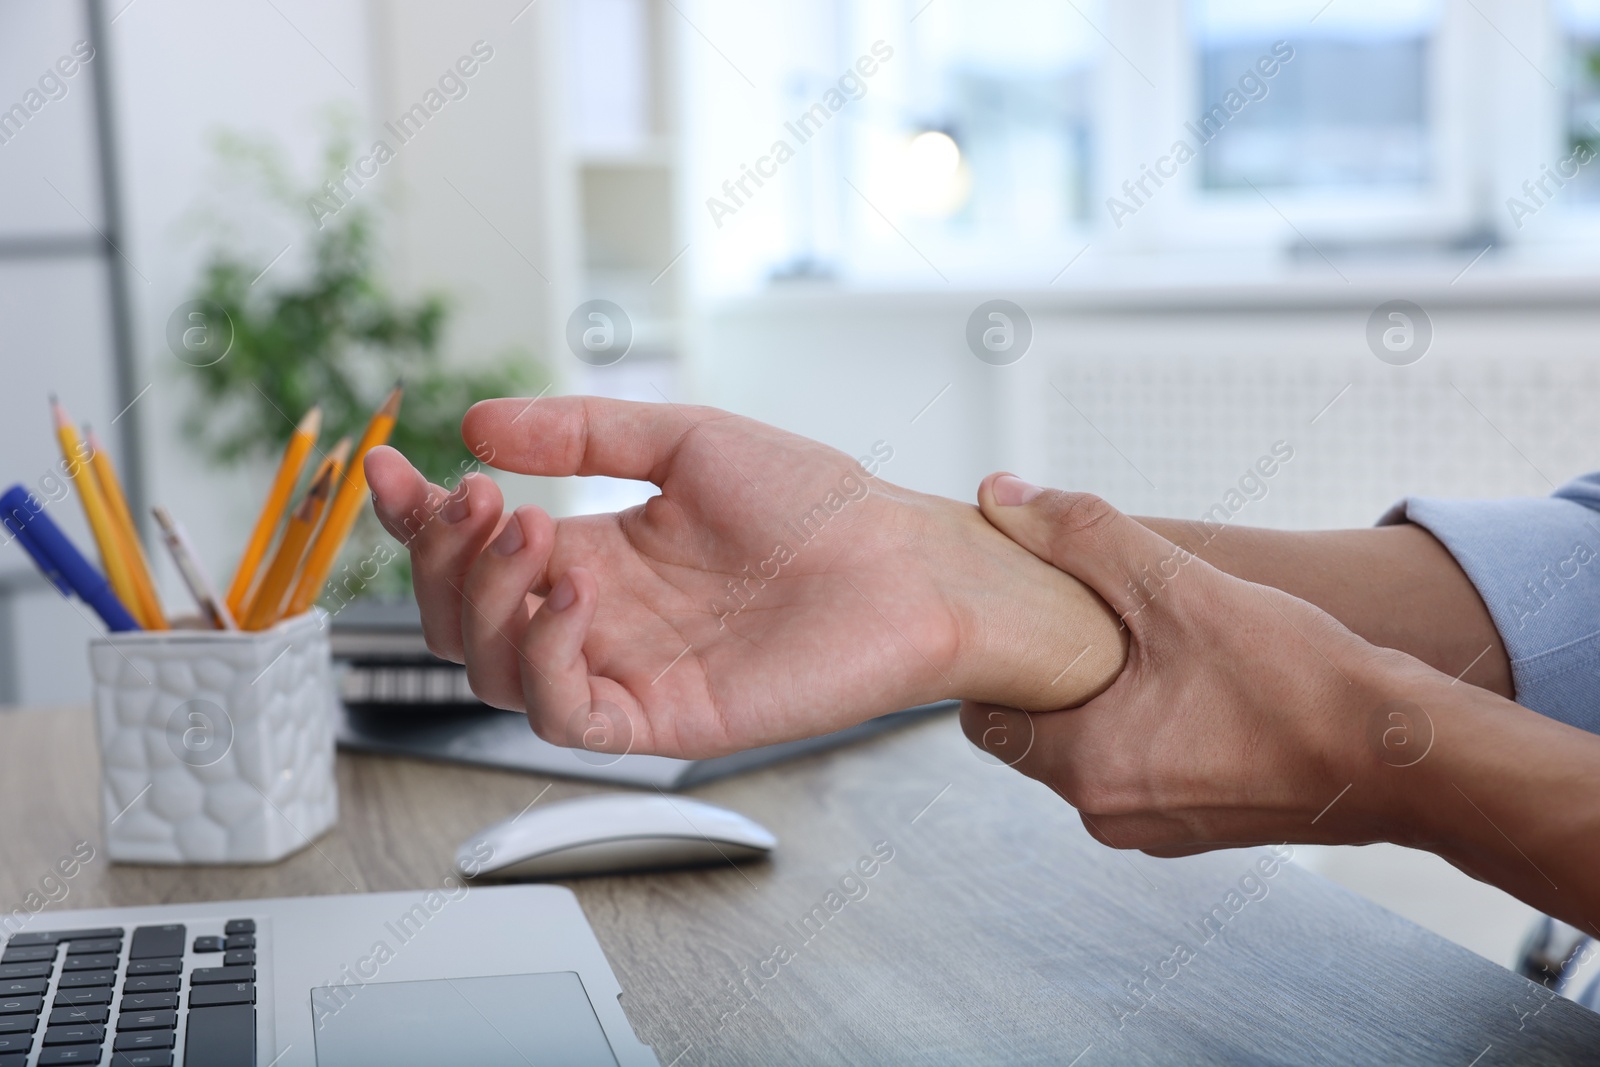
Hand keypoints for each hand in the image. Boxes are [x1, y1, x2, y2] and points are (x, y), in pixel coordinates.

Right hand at [365, 397, 1122, 757]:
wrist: (901, 563)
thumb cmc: (815, 504)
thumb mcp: (684, 442)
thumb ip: (582, 435)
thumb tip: (477, 423)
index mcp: (598, 556)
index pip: (476, 552)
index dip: (418, 517)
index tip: (389, 466)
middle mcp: (599, 621)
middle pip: (460, 620)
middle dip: (442, 559)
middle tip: (480, 499)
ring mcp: (625, 673)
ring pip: (491, 672)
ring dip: (485, 600)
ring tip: (530, 531)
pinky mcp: (661, 720)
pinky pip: (564, 715)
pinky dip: (545, 656)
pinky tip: (577, 594)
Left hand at [963, 474, 1432, 853]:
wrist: (1408, 758)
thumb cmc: (1296, 680)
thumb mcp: (1175, 586)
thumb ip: (1079, 535)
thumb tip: (1000, 494)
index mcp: (1084, 769)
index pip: (984, 720)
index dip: (996, 660)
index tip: (1027, 614)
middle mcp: (1109, 814)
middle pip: (1036, 734)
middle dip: (1054, 672)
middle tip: (1092, 615)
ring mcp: (1157, 828)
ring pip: (1093, 749)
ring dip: (1105, 696)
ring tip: (1150, 642)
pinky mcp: (1202, 825)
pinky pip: (1145, 766)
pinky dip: (1152, 724)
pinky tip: (1195, 680)